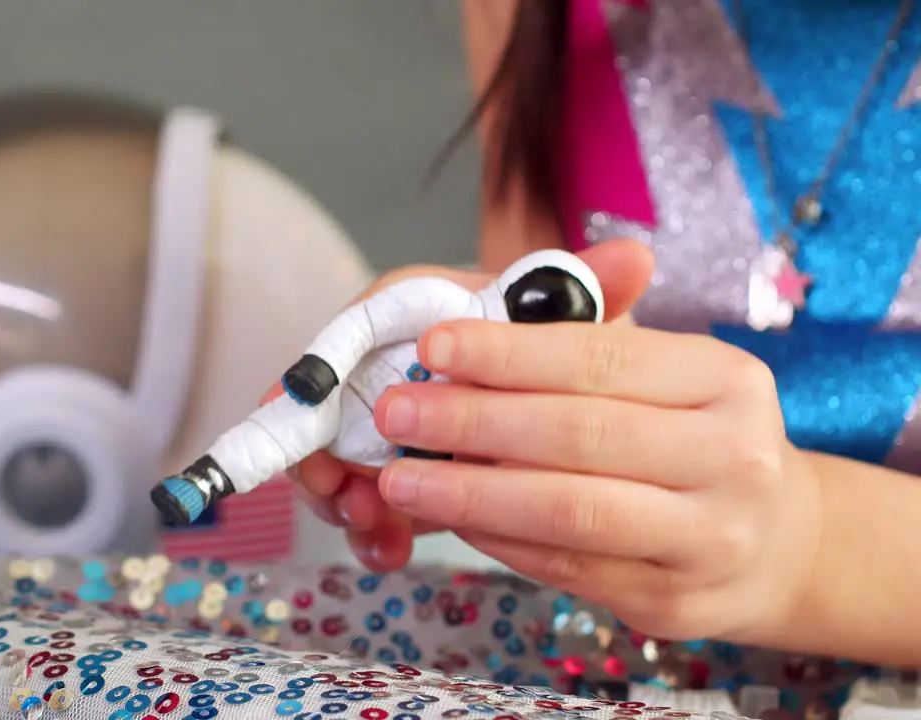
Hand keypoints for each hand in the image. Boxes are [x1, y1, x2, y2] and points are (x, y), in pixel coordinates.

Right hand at [270, 239, 654, 569]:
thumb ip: (591, 295)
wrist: (579, 410)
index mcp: (432, 308)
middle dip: (326, 446)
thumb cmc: (562, 356)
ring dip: (345, 493)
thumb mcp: (579, 330)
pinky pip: (367, 497)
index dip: (325, 361)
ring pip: (341, 453)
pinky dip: (372, 524)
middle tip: (336, 488)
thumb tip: (636, 255)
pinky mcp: (399, 472)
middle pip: (333, 394)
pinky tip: (388, 548)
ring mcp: (394, 423)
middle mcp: (401, 361)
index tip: (294, 404)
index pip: (364, 319)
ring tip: (370, 526)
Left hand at [373, 286, 823, 642]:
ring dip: (469, 493)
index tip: (432, 346)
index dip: (508, 353)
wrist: (779, 543)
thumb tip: (509, 289)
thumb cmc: (694, 434)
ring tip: (399, 477)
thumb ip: (592, 329)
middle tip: (395, 412)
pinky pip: (564, 566)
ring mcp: (708, 539)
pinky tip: (450, 515)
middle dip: (471, 421)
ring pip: (567, 511)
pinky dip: (496, 538)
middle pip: (578, 436)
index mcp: (727, 380)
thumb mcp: (666, 370)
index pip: (601, 360)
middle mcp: (733, 459)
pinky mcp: (672, 602)